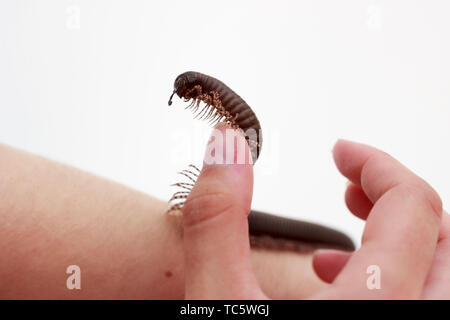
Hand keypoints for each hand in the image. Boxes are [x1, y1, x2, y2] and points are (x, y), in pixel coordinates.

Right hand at [181, 127, 444, 298]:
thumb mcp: (217, 299)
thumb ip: (218, 221)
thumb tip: (226, 147)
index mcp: (375, 305)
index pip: (412, 205)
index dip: (376, 164)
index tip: (341, 152)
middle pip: (441, 235)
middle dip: (395, 195)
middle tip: (351, 182)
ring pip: (437, 271)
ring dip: (398, 234)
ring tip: (348, 222)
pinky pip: (415, 300)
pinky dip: (390, 274)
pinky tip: (333, 278)